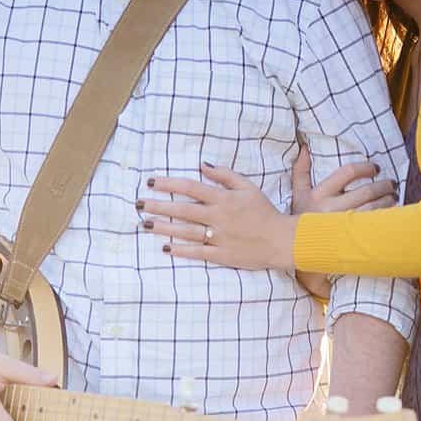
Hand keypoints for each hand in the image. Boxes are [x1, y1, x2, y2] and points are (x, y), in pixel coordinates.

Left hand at [139, 166, 299, 271]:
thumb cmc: (264, 211)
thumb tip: (202, 165)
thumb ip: (225, 175)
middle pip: (182, 210)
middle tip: (138, 204)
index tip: (151, 182)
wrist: (281, 240)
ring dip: (164, 228)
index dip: (169, 184)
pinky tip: (166, 247)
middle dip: (158, 206)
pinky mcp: (222, 255)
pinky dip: (182, 250)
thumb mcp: (248, 187)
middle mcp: (218, 217)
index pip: (190, 187)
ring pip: (186, 232)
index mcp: (223, 198)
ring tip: (146, 224)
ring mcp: (219, 237)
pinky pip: (198, 252)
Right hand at [288, 148, 397, 300]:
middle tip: (391, 184)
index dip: (365, 168)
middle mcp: (330, 210)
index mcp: (319, 195)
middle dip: (383, 185)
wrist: (297, 253)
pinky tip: (389, 216)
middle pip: (366, 192)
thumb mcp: (297, 195)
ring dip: (388, 201)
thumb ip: (300, 171)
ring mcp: (341, 227)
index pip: (347, 173)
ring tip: (393, 198)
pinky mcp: (349, 241)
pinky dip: (384, 219)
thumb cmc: (299, 222)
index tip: (375, 169)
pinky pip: (372, 226)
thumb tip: (305, 149)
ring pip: (373, 209)